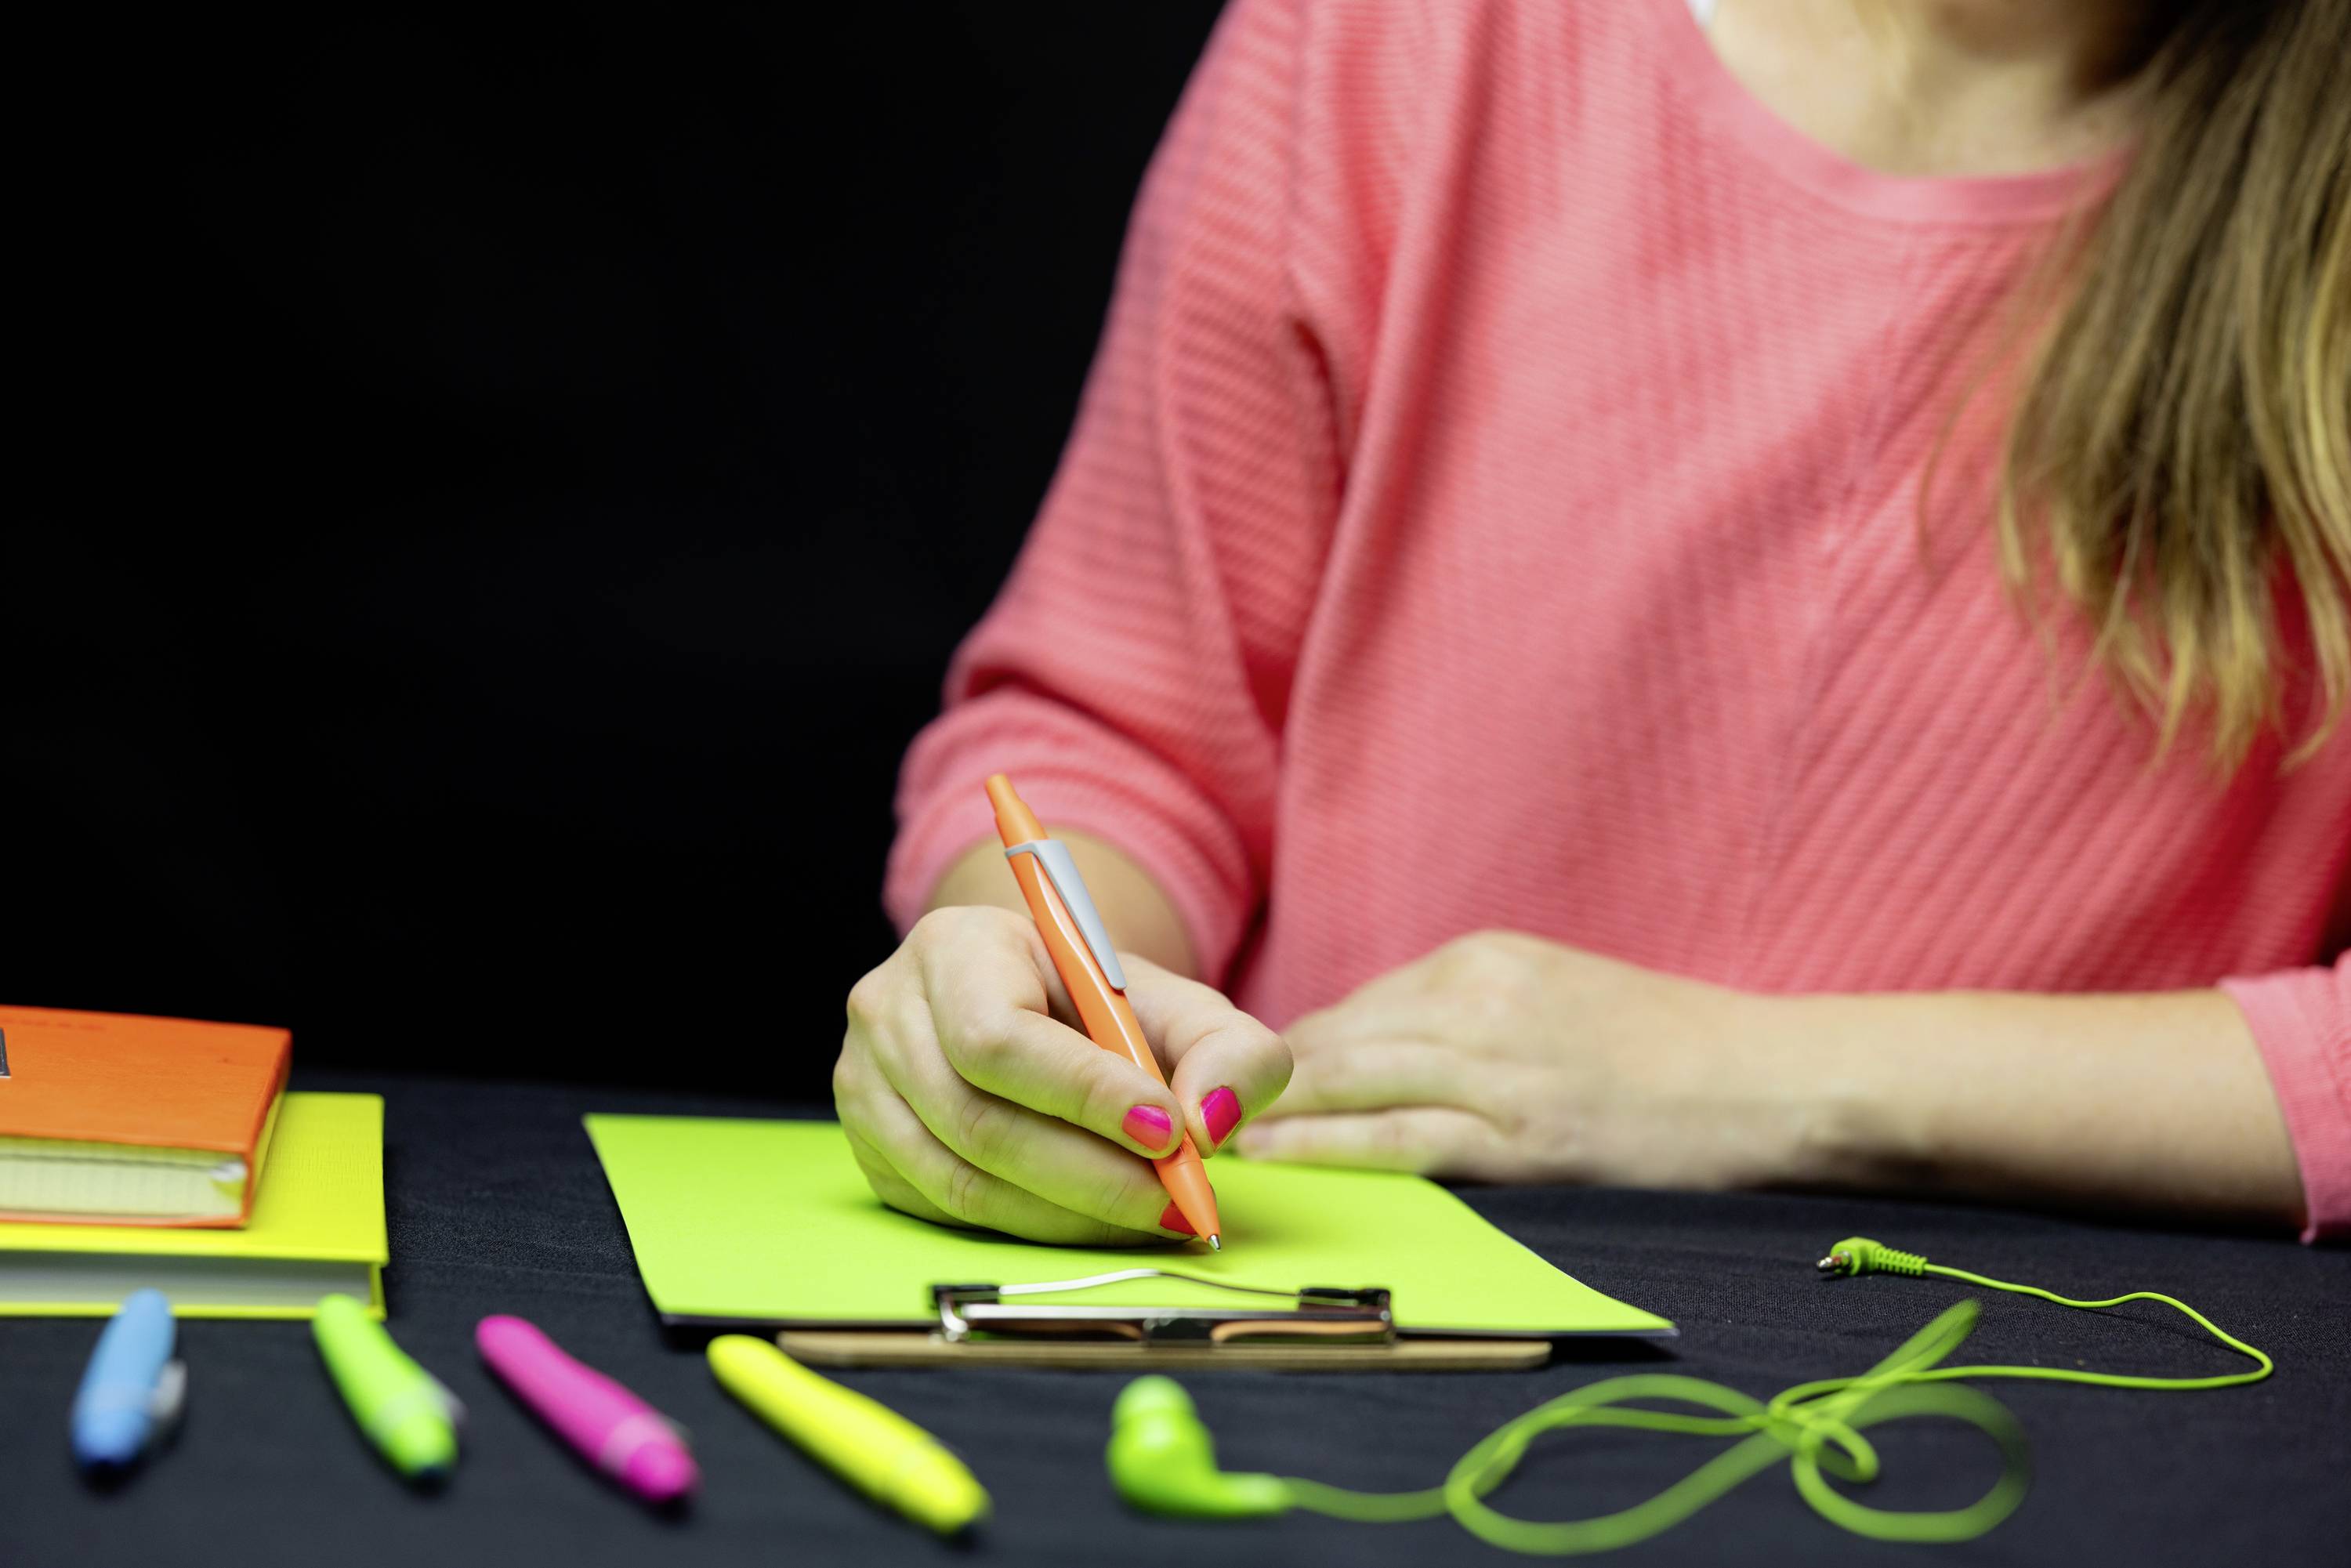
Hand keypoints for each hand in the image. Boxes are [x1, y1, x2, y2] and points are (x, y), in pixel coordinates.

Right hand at [834, 906, 1291, 1242]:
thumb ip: (1225, 1049)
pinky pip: (951, 1213)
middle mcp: (888, 1012)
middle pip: (978, 1120)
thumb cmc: (1102, 1006)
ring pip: (963, 1180)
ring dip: (1069, 1214)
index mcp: (954, 947)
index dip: (1083, 1093)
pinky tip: (1096, 1221)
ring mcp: (865, 1089)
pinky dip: (1036, 1229)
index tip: (1168, 1133)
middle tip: (1176, 1199)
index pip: (998, 1035)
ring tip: (1151, 1215)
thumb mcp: (1178, 1004)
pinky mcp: (872, 1155)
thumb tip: (1210, 1123)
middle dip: (1091, 1174)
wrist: (1032, 1007)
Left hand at [1239, 931, 1809, 1187]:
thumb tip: (1375, 1057)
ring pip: (1348, 1082)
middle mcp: (1478, 1000)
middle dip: (1246, 1080)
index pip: (1351, 1009)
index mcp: (1483, 960)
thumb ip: (1470, 1017)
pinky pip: (1399, 1139)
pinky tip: (1265, 1159)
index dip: (1276, 1055)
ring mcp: (1500, 1067)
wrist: (1780, 1079)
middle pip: (1331, 1039)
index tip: (1219, 1083)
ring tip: (1186, 1137)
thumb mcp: (1556, 998)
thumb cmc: (1671, 1048)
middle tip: (1169, 1111)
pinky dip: (1322, 1148)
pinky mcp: (1525, 1135)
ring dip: (1260, 1112)